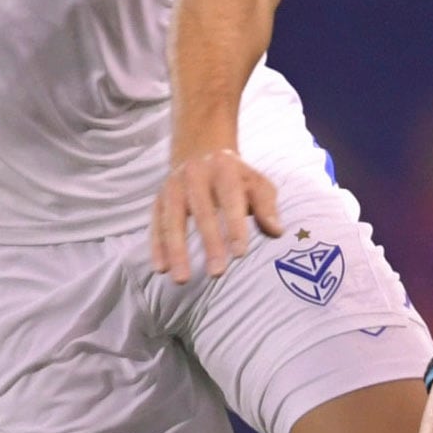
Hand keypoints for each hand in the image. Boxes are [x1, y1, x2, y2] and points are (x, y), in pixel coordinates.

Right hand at [151, 149, 283, 282]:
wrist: (200, 152)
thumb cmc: (236, 177)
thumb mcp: (256, 183)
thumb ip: (267, 206)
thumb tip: (276, 231)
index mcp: (224, 168)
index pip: (230, 199)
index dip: (235, 226)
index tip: (240, 254)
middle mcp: (195, 174)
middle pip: (202, 211)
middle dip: (210, 243)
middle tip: (217, 273)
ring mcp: (173, 186)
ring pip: (173, 220)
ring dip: (176, 251)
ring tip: (182, 280)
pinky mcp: (159, 200)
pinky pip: (156, 225)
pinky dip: (157, 247)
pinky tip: (161, 269)